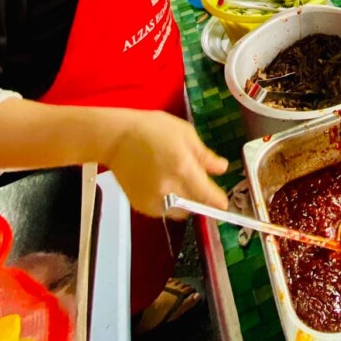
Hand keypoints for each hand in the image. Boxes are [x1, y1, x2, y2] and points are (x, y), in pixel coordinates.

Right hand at [105, 110, 228, 217]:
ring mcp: (153, 199)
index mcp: (182, 167)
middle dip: (201, 198)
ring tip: (181, 184)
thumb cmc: (152, 128)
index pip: (206, 194)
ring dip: (186, 203)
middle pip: (195, 205)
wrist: (116, 137)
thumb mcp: (184, 133)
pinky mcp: (141, 205)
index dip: (217, 201)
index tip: (224, 204)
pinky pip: (163, 211)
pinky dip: (169, 203)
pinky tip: (165, 186)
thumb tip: (221, 169)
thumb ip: (203, 155)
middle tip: (199, 184)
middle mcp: (169, 187)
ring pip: (179, 211)